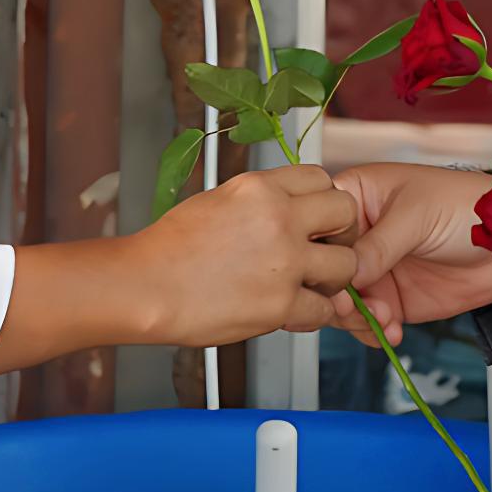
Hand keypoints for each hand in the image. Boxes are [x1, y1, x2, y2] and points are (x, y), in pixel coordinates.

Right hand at [122, 164, 358, 349]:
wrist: (144, 286)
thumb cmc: (168, 248)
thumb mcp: (216, 200)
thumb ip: (257, 200)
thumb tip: (284, 204)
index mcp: (260, 188)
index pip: (320, 178)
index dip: (322, 201)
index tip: (315, 219)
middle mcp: (279, 218)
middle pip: (346, 212)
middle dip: (341, 233)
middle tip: (325, 250)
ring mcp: (284, 263)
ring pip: (347, 264)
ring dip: (334, 277)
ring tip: (311, 285)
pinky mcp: (280, 305)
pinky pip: (325, 310)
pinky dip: (314, 314)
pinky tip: (294, 312)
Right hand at [332, 162, 491, 335]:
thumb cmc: (468, 205)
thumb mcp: (419, 216)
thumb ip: (379, 245)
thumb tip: (345, 273)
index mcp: (356, 197)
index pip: (317, 225)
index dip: (316, 251)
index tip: (325, 273)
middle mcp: (359, 236)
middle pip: (322, 270)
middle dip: (334, 294)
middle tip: (350, 307)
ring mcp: (373, 270)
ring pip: (340, 302)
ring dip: (356, 318)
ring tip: (383, 318)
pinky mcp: (390, 300)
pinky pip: (367, 322)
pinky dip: (374, 332)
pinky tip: (392, 331)